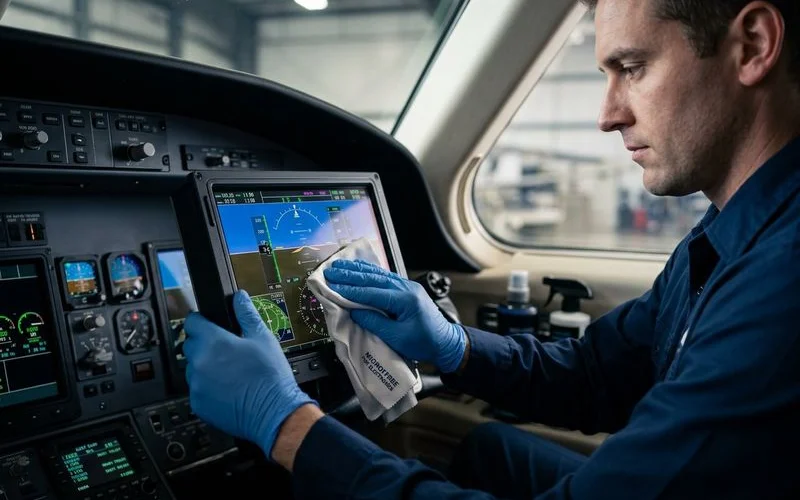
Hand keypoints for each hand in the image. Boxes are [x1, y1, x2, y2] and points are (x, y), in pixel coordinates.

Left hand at [183, 290, 316, 456]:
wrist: (273, 413)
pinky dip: (207, 387)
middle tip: (224, 350)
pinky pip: (196, 389)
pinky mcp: (198, 404)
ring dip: (204, 366)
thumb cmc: (270, 377)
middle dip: (203, 344)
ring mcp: (197, 385)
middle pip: (190, 345)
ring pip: (192, 368)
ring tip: (228, 371)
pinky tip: (226, 388)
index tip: (206, 323)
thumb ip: (246, 315)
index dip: (200, 320)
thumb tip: (239, 298)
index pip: (192, 322)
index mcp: (214, 342)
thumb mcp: (263, 339)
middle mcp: (200, 363)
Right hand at [323, 259, 465, 372]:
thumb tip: (355, 312)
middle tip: (330, 271)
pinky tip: (359, 268)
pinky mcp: (406, 289)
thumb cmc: (424, 343)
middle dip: (350, 274)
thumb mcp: (397, 338)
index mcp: (405, 299)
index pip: (372, 292)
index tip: (332, 286)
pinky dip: (369, 272)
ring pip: (378, 274)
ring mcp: (407, 286)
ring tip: (340, 265)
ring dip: (358, 270)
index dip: (350, 289)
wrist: (446, 342)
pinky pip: (384, 277)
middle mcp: (406, 287)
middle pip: (373, 278)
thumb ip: (375, 323)